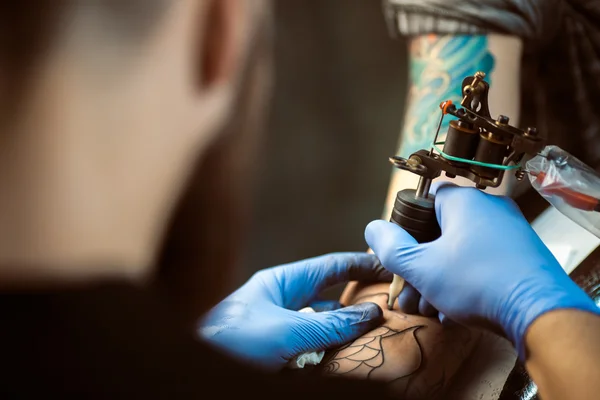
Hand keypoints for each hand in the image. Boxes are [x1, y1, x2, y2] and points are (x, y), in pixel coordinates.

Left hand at [199, 253, 389, 369]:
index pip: (329, 267)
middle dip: (357, 300)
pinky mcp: (276, 351)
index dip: (360, 265)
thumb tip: (370, 314)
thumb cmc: (231, 341)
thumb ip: (330, 325)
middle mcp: (281, 301)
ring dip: (344, 328)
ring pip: (321, 323)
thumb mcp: (287, 331)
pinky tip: (342, 356)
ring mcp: (278, 326)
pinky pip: (311, 346)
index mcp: (281, 283)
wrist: (199, 369)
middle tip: (388, 303)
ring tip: (373, 332)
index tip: (388, 267)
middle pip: (328, 296)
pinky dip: (328, 349)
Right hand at [365, 184, 599, 358]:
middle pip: (441, 231)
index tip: (400, 252)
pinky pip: (483, 262)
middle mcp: (490, 209)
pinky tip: (454, 312)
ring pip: (461, 251)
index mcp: (464, 201)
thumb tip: (373, 229)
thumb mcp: (421, 267)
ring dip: (439, 279)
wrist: (540, 312)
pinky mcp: (523, 255)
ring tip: (430, 307)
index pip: (424, 200)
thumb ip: (391, 247)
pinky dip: (465, 283)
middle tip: (411, 291)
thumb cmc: (477, 283)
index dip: (406, 226)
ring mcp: (510, 232)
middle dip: (420, 265)